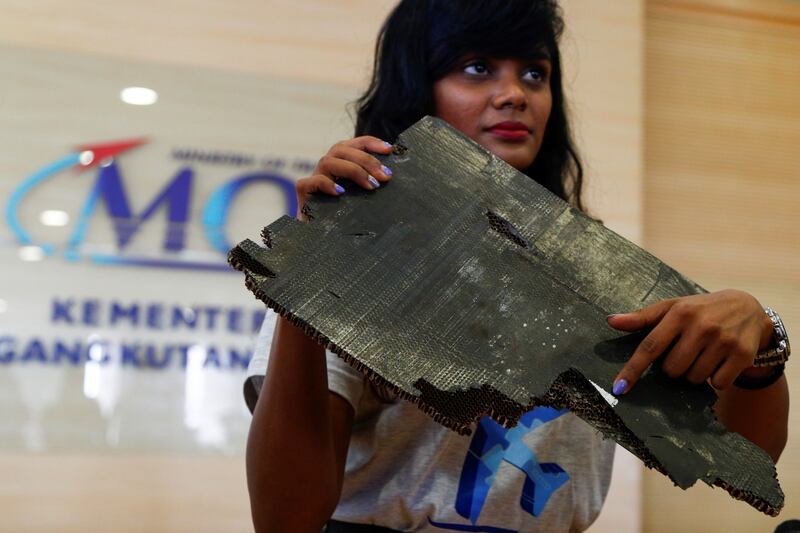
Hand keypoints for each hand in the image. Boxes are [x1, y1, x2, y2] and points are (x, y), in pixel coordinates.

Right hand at [295, 136, 393, 217]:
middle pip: (341, 149)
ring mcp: (314, 180)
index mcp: (342, 164)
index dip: (371, 143)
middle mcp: (327, 169)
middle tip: (384, 176)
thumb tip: (392, 177)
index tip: (389, 149)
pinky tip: (340, 193)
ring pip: (328, 161)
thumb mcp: (364, 201)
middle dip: (366, 160)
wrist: (323, 242)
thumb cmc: (348, 222)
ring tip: (371, 186)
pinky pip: (311, 182)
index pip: (354, 144)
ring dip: (353, 170)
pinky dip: (327, 184)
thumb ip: (373, 186)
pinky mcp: (303, 193)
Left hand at [607, 289, 773, 394]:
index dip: (633, 369)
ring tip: (702, 354)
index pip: (650, 346)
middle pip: (672, 369)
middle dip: (673, 367)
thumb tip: (611, 321)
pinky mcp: (742, 355)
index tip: (619, 388)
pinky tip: (719, 361)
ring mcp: (724, 341)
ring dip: (693, 373)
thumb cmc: (700, 309)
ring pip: (693, 378)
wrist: (748, 308)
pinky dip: (715, 378)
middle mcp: (702, 326)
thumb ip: (642, 317)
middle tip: (685, 351)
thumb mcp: (672, 307)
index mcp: (680, 313)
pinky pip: (717, 384)